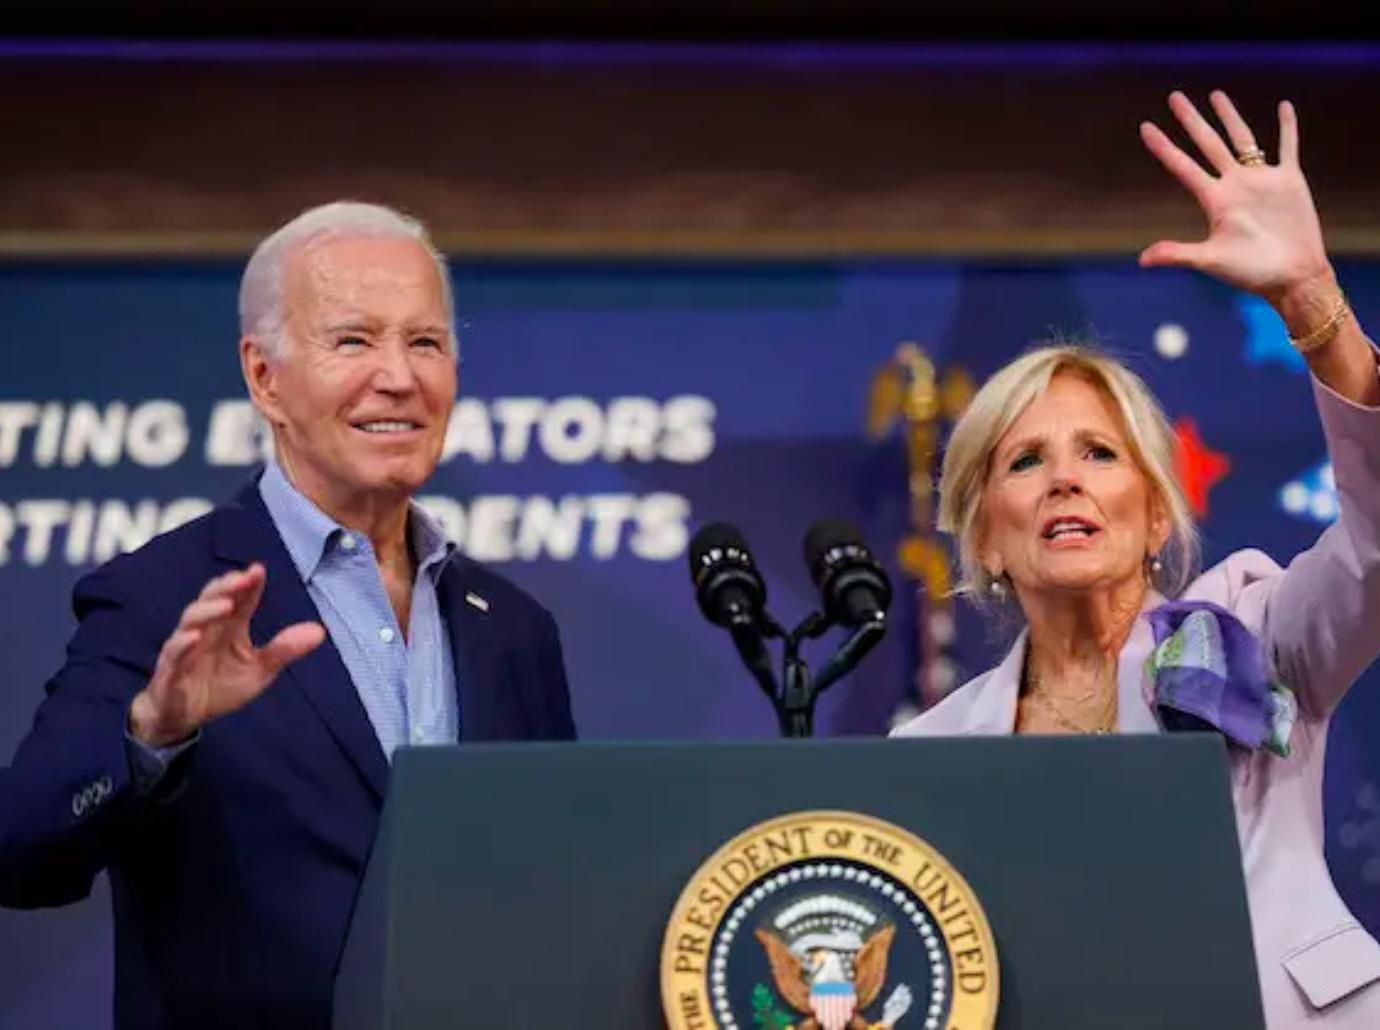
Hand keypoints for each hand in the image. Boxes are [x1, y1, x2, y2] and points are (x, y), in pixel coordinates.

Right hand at [128, 564, 324, 746]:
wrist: (183, 716)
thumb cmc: (220, 686)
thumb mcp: (259, 670)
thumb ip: (284, 650)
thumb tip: (320, 631)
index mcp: (229, 628)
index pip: (240, 601)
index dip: (248, 585)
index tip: (259, 570)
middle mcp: (206, 631)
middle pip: (212, 600)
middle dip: (227, 587)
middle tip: (243, 577)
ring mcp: (185, 649)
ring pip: (191, 621)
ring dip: (207, 610)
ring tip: (226, 604)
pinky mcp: (170, 672)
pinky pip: (173, 654)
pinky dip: (182, 644)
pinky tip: (195, 637)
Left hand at [1138, 90, 1332, 302]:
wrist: (1292, 277)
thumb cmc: (1251, 273)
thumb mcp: (1211, 261)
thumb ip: (1178, 254)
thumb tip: (1141, 260)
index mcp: (1214, 200)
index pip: (1182, 166)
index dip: (1163, 147)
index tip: (1145, 127)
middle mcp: (1234, 185)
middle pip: (1208, 143)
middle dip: (1191, 120)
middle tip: (1174, 96)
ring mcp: (1261, 181)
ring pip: (1242, 138)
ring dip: (1229, 117)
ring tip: (1215, 94)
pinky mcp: (1289, 180)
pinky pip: (1287, 146)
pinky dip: (1287, 126)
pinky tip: (1283, 106)